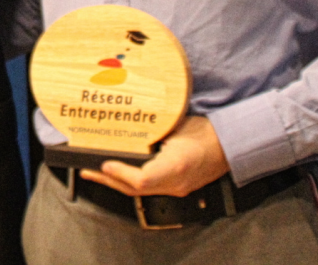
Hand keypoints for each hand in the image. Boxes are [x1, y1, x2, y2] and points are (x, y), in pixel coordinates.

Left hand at [78, 115, 229, 197]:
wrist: (229, 145)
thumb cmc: (205, 131)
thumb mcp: (176, 125)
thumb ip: (151, 130)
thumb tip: (124, 127)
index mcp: (176, 165)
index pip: (142, 180)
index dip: (120, 174)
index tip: (104, 163)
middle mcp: (175, 182)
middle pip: (135, 189)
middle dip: (108, 181)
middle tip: (87, 170)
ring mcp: (176, 188)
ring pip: (140, 192)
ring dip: (115, 183)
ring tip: (95, 173)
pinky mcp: (176, 187)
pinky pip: (149, 188)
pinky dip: (129, 182)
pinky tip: (117, 174)